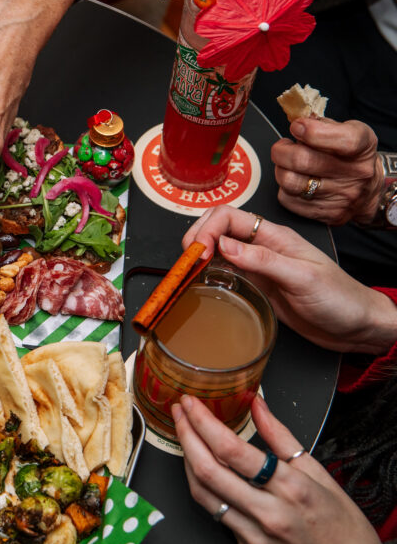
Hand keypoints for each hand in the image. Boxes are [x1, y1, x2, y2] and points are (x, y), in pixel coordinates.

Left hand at [174, 395, 394, 543]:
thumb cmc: (343, 526)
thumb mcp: (320, 473)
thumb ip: (282, 437)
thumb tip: (257, 405)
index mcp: (291, 489)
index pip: (232, 450)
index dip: (204, 422)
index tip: (192, 403)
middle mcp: (268, 513)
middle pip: (208, 469)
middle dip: (186, 435)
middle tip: (180, 412)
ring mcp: (253, 533)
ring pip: (202, 492)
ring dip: (186, 459)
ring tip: (185, 434)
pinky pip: (214, 511)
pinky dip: (202, 484)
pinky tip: (200, 466)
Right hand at [184, 206, 396, 353]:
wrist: (357, 327)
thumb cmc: (340, 299)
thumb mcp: (302, 278)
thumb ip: (262, 260)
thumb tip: (222, 245)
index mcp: (275, 236)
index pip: (229, 216)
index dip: (207, 229)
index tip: (197, 252)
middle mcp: (262, 246)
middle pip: (218, 226)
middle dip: (196, 236)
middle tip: (186, 261)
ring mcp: (257, 265)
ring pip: (218, 247)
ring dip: (199, 254)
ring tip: (189, 271)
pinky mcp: (256, 285)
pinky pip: (225, 271)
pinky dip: (208, 272)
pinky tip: (203, 282)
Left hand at [271, 118, 381, 224]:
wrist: (367, 190)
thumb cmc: (349, 156)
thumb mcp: (347, 131)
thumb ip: (322, 124)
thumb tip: (296, 123)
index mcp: (362, 147)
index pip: (343, 140)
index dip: (312, 132)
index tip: (297, 127)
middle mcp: (356, 174)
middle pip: (302, 161)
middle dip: (282, 150)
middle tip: (282, 146)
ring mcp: (342, 197)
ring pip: (290, 182)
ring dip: (280, 169)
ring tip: (286, 164)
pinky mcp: (328, 215)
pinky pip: (288, 200)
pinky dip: (284, 188)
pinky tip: (294, 181)